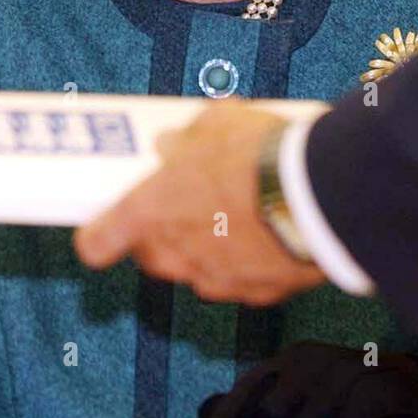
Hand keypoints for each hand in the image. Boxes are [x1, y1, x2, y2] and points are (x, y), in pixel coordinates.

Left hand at [73, 99, 325, 304]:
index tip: (104, 225)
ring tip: (240, 213)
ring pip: (198, 271)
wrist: (321, 196)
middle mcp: (177, 255)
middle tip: (187, 203)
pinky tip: (272, 231)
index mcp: (150, 214)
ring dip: (210, 248)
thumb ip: (188, 138)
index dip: (98, 235)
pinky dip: (252, 262)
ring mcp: (218, 280)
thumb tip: (174, 144)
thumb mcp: (215, 123)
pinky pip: (244, 281)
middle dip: (164, 234)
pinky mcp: (260, 293)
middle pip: (152, 257)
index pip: (97, 243)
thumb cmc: (257, 154)